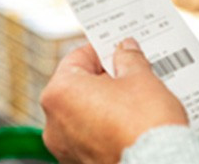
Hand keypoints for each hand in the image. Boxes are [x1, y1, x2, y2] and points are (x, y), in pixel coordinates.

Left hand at [41, 39, 187, 163]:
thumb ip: (128, 58)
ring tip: (134, 103)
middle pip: (78, 88)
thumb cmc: (145, 127)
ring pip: (84, 115)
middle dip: (104, 81)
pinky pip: (90, 139)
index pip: (77, 58)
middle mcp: (53, 123)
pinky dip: (105, 131)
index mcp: (59, 93)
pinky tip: (129, 126)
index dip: (101, 51)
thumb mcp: (141, 79)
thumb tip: (125, 50)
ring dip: (105, 106)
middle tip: (130, 76)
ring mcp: (65, 149)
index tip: (117, 50)